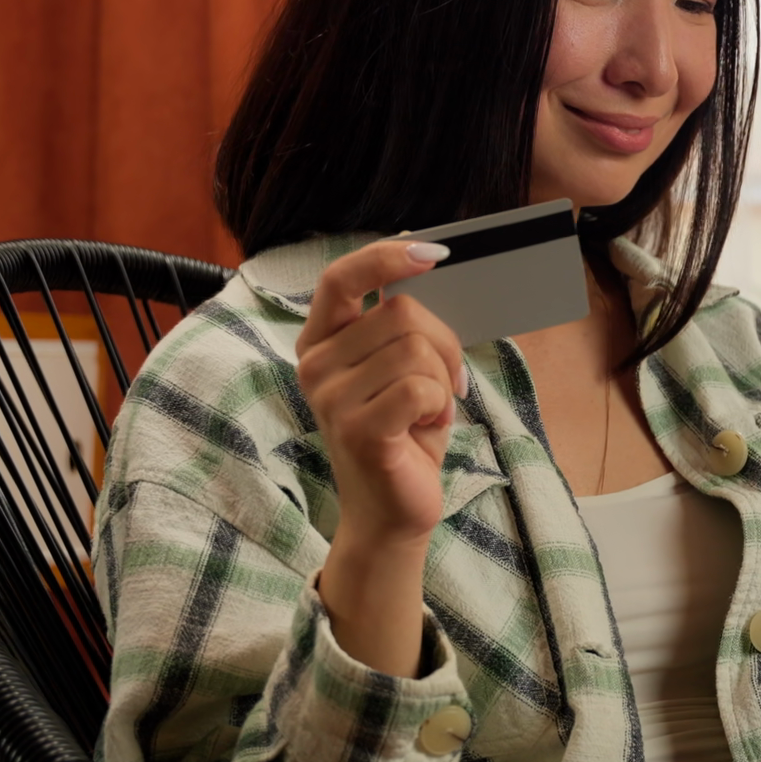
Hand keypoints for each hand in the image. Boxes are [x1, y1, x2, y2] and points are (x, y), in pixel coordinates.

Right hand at [295, 239, 464, 548]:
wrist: (393, 510)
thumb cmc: (403, 431)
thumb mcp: (401, 365)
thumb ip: (402, 321)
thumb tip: (426, 255)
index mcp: (321, 340)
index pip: (341, 277)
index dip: (386, 257)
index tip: (432, 252)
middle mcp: (315, 364)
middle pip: (401, 312)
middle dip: (443, 344)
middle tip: (445, 382)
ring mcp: (330, 398)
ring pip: (417, 350)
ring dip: (442, 382)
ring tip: (427, 411)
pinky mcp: (356, 429)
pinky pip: (420, 388)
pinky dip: (439, 406)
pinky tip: (424, 428)